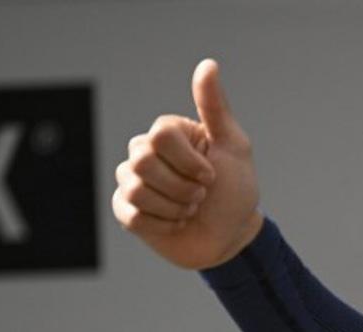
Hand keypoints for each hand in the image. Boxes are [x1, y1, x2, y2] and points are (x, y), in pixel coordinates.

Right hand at [113, 58, 262, 269]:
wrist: (232, 236)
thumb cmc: (236, 190)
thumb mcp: (234, 147)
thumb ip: (216, 108)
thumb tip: (208, 64)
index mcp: (168, 134)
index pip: (160, 137)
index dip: (189, 162)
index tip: (211, 175)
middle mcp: (144, 152)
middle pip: (142, 162)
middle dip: (182, 187)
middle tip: (200, 195)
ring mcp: (132, 181)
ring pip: (137, 191)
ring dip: (175, 207)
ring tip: (189, 209)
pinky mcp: (126, 211)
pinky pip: (133, 215)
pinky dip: (163, 224)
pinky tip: (176, 223)